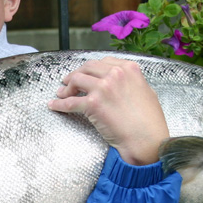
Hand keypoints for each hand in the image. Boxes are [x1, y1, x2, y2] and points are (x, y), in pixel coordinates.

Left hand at [48, 58, 167, 165]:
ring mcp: (103, 87)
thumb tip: (122, 83)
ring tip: (61, 93)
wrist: (146, 139)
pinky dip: (59, 104)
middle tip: (68, 82)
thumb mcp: (146, 91)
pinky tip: (53, 105)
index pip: (102, 62)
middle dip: (75, 74)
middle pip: (86, 68)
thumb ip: (132, 82)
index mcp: (129, 69)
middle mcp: (115, 74)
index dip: (89, 68)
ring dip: (66, 87)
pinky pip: (70, 102)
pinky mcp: (93, 103)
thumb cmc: (149, 121)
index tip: (84, 73)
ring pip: (76, 80)